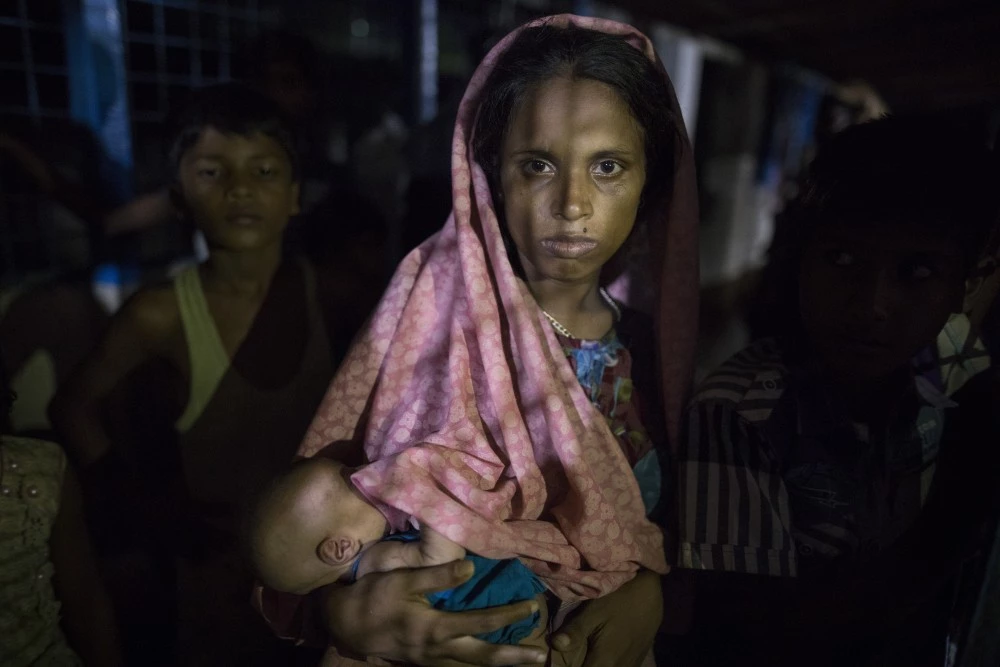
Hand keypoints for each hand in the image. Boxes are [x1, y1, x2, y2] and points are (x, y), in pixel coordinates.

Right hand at [322, 560, 547, 665]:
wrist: (347, 623)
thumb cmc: (375, 597)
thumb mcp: (404, 580)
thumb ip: (438, 576)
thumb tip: (471, 568)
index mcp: (436, 628)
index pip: (482, 623)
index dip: (509, 615)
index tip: (532, 606)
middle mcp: (438, 650)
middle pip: (484, 657)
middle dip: (514, 657)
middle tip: (541, 655)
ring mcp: (432, 660)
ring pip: (473, 666)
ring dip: (500, 664)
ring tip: (525, 660)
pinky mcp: (426, 661)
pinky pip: (459, 666)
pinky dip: (478, 664)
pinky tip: (491, 661)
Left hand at [549, 570, 662, 666]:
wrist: (651, 591)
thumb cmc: (619, 598)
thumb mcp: (594, 611)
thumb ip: (574, 631)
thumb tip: (554, 645)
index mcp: (605, 660)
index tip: (560, 663)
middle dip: (584, 666)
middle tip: (572, 658)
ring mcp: (633, 664)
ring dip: (597, 665)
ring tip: (587, 655)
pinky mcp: (639, 658)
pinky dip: (609, 664)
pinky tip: (602, 655)